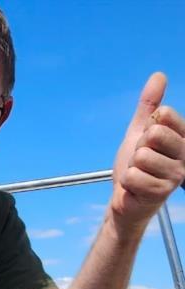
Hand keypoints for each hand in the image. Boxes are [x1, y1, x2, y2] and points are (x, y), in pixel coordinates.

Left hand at [111, 72, 184, 227]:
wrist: (124, 198)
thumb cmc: (135, 166)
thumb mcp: (139, 131)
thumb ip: (149, 105)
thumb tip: (159, 75)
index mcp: (182, 137)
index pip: (163, 114)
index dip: (146, 126)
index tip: (147, 142)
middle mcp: (184, 155)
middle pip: (153, 134)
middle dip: (138, 148)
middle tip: (140, 162)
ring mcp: (175, 175)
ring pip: (142, 156)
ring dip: (131, 167)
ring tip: (138, 175)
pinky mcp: (161, 191)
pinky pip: (133, 176)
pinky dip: (127, 182)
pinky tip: (134, 188)